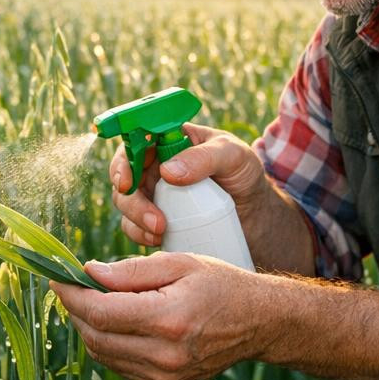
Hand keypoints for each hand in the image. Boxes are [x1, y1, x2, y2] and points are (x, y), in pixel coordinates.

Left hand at [49, 252, 264, 379]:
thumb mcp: (179, 263)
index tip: (58, 276)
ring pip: (102, 354)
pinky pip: (119, 365)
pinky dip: (107, 343)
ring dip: (88, 327)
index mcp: (169, 320)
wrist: (258, 323)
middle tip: (71, 286)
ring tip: (91, 300)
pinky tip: (114, 321)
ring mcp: (164, 377)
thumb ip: (131, 271)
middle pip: (95, 336)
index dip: (72, 294)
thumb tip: (88, 273)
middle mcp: (165, 355)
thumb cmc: (220, 285)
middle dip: (75, 310)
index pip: (101, 312)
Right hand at [110, 123, 270, 247]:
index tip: (127, 182)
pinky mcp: (156, 218)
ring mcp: (153, 193)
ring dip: (135, 220)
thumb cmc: (243, 173)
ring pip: (125, 205)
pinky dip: (141, 235)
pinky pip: (135, 227)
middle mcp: (155, 165)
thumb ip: (203, 158)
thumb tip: (167, 172)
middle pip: (123, 177)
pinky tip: (160, 239)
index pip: (134, 143)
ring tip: (161, 231)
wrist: (255, 212)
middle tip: (154, 219)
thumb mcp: (233, 156)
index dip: (123, 162)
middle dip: (131, 200)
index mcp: (168, 140)